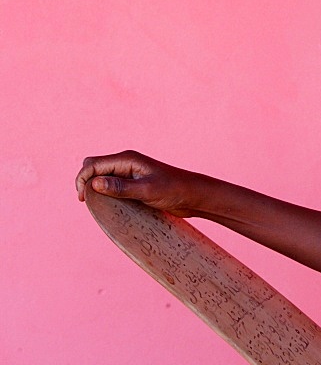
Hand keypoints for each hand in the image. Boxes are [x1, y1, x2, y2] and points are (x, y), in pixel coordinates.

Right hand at [75, 150, 201, 216]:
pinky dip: (105, 192)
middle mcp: (126, 163)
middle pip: (94, 167)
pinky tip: (107, 205)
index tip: (83, 199)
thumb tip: (95, 183)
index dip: (82, 179)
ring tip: (96, 205)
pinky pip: (112, 184)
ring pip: (102, 176)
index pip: (93, 164)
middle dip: (86, 181)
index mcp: (127, 159)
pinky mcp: (134, 183)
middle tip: (88, 202)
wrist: (194, 196)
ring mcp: (130, 173)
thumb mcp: (147, 190)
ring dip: (95, 188)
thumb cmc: (174, 190)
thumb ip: (122, 187)